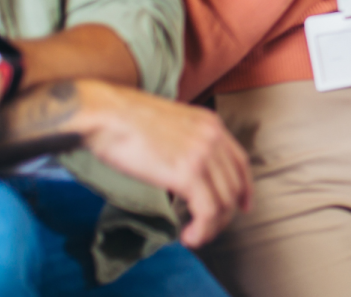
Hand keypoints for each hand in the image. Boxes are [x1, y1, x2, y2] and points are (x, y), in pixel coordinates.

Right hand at [71, 81, 251, 248]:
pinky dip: (202, 230)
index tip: (242, 206)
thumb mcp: (169, 124)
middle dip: (224, 214)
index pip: (240, 162)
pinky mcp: (188, 173)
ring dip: (212, 227)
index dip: (244, 189)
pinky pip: (208, 211)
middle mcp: (213, 137)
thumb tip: (183, 168)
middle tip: (207, 228)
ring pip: (224, 203)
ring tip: (194, 237)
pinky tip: (188, 236)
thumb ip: (185, 142)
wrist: (106, 114)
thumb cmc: (124, 119)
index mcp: (211, 123)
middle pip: (234, 186)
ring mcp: (203, 155)